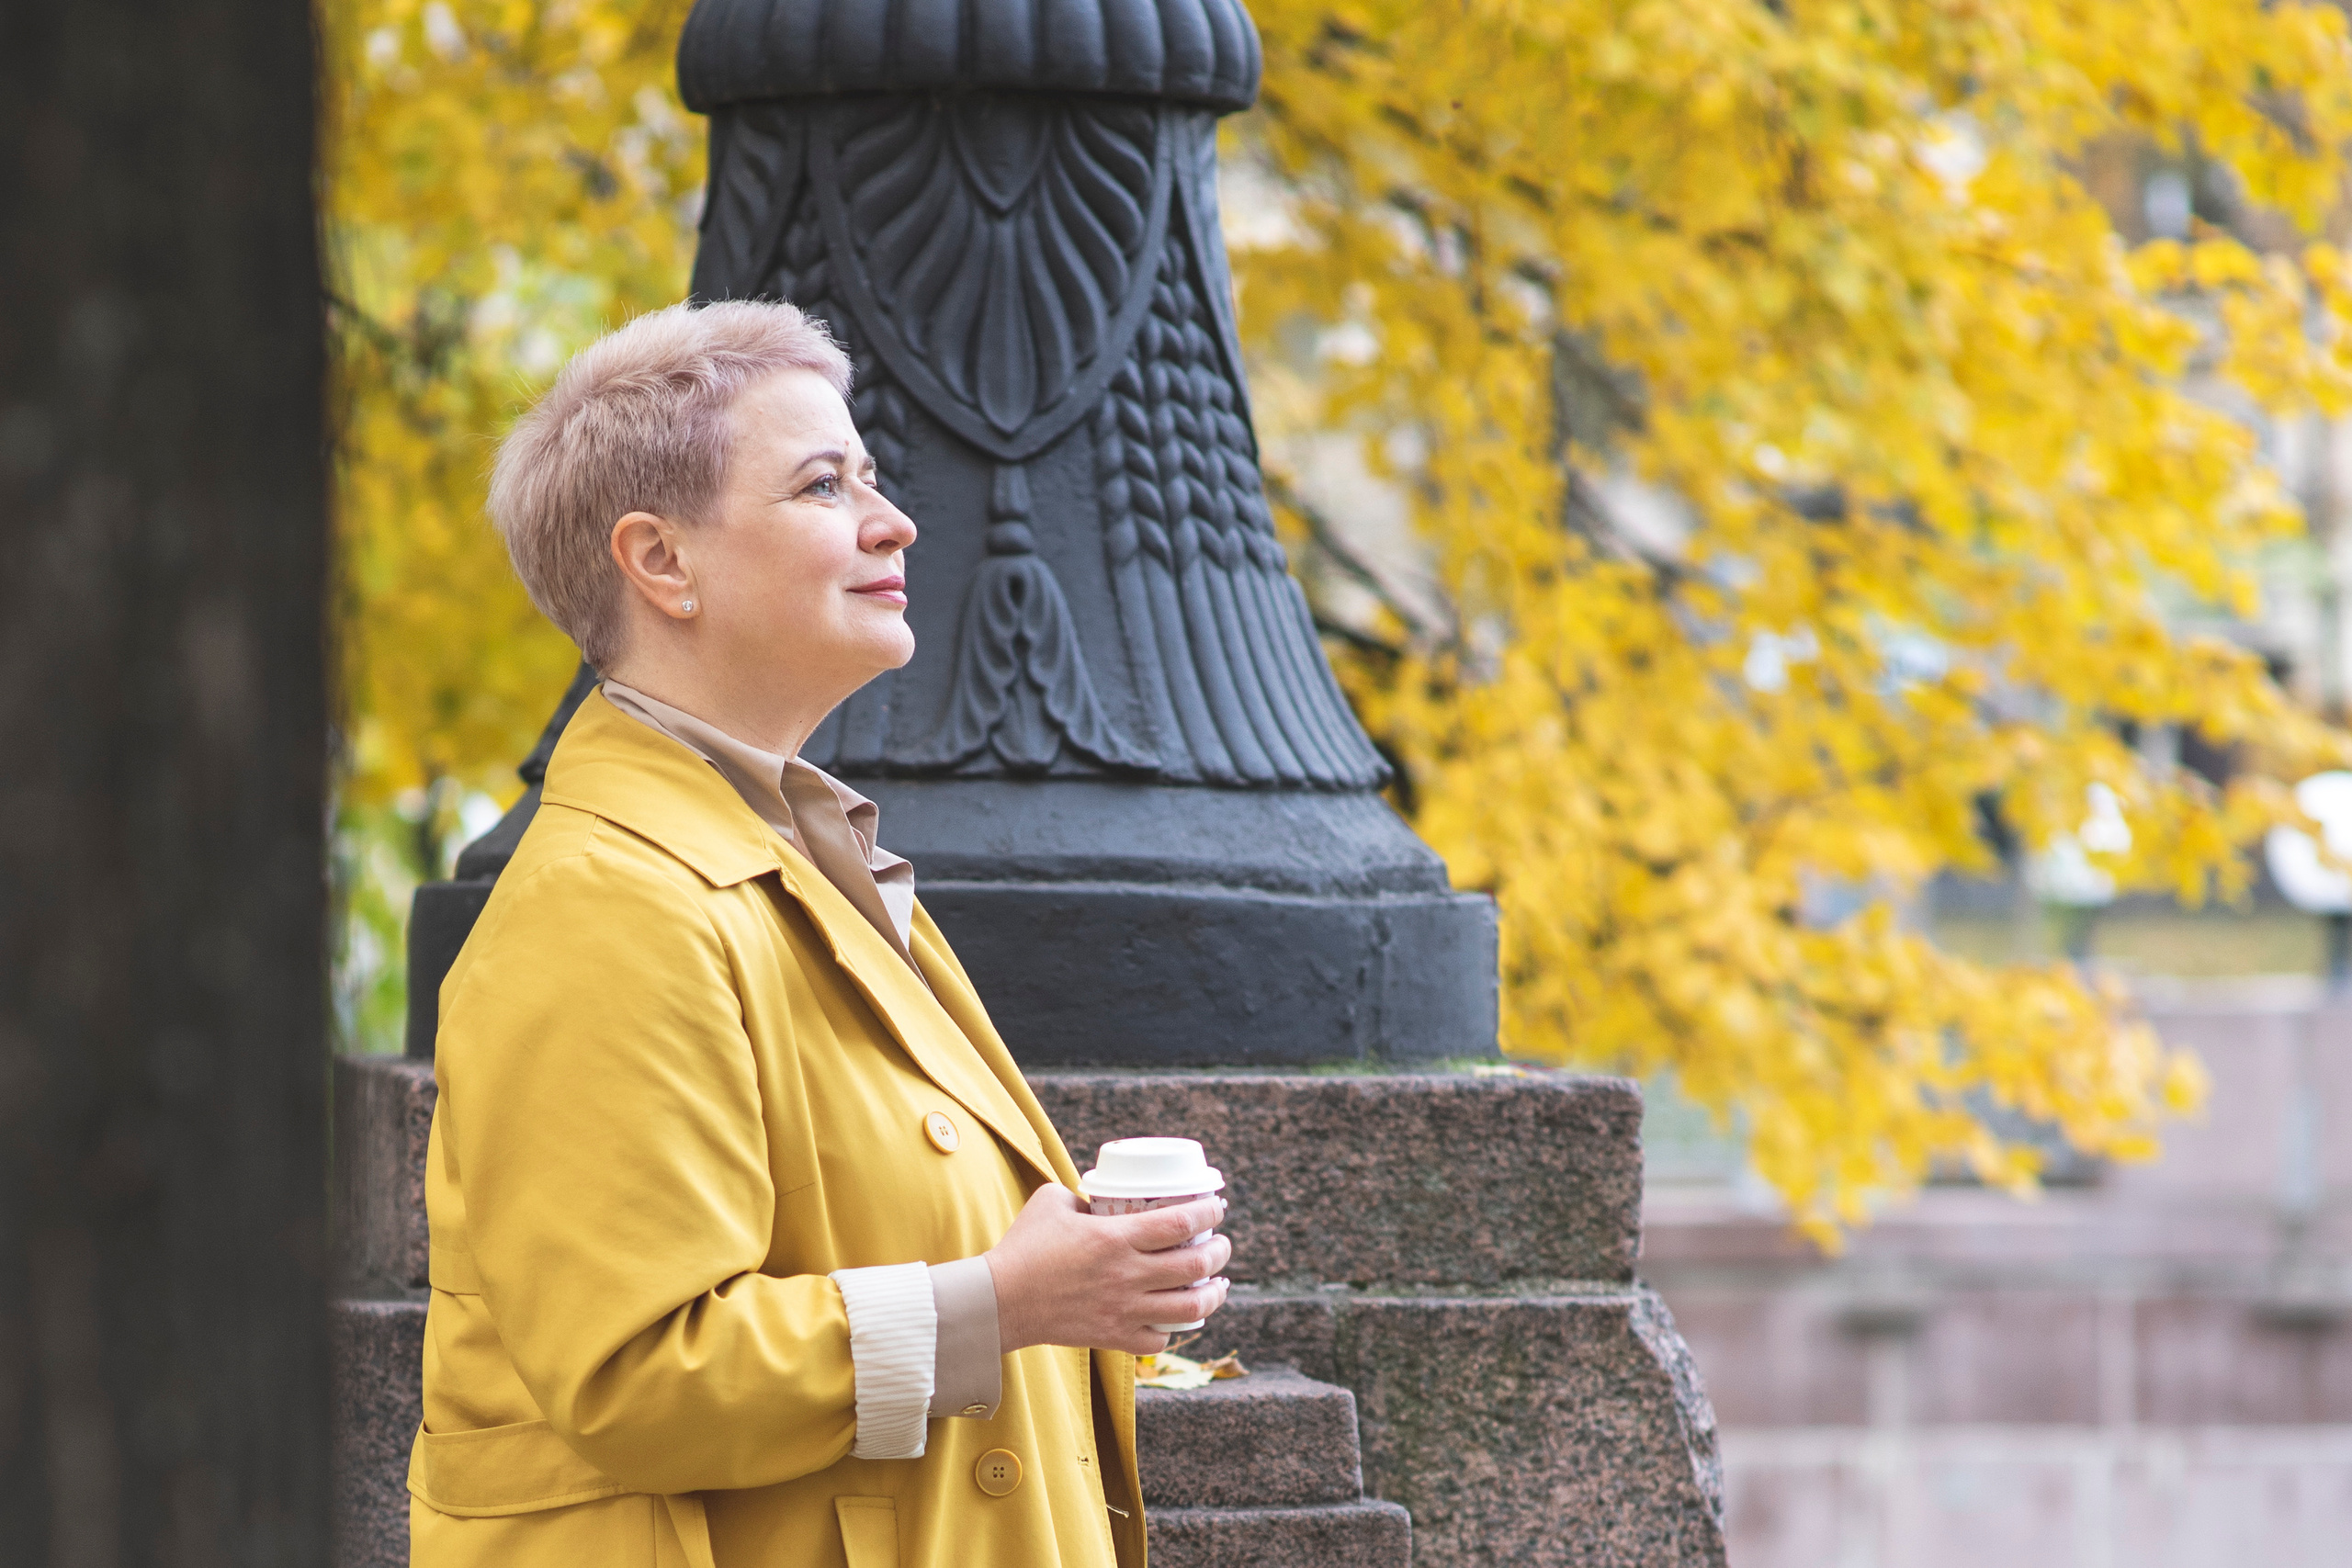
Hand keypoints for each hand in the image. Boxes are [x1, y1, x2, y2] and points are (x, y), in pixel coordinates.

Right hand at [985, 1184, 1232, 1354]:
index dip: (1209, 1211)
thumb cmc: (1023, 1247)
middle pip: (1196, 1265)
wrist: (999, 1301)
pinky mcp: (1112, 1336)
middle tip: (1221, 1243)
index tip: (1218, 1206)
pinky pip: (1158, 1339)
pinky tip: (1176, 1317)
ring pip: (1190, 1309)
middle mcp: (1127, 1274)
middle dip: (1220, 1251)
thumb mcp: (1052, 1202)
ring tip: (1219, 1284)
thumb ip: (1082, 1196)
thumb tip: (1099, 1196)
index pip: (1181, 1222)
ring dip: (1214, 1294)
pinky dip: (1173, 1329)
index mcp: (1115, 1237)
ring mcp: (1123, 1309)